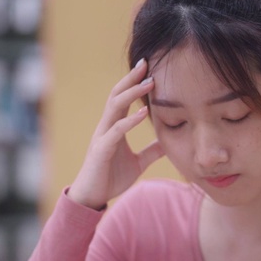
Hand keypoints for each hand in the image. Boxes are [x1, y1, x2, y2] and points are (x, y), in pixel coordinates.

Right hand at [67, 58, 164, 209]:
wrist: (93, 197)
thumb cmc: (111, 178)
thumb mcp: (138, 163)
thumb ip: (151, 151)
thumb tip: (167, 143)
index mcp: (114, 127)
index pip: (123, 98)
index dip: (134, 82)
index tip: (149, 68)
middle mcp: (106, 127)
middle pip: (116, 95)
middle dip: (131, 79)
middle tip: (146, 63)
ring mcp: (102, 136)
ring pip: (114, 107)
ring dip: (132, 93)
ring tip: (149, 83)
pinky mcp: (101, 150)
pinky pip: (116, 131)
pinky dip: (129, 120)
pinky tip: (143, 113)